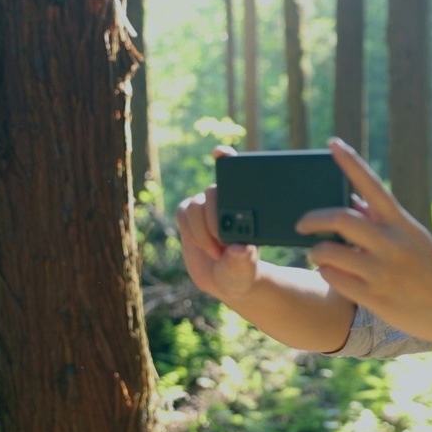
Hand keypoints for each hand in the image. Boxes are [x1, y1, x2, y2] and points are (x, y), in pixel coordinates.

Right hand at [174, 146, 261, 300]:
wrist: (227, 279)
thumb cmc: (242, 271)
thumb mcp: (245, 270)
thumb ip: (243, 260)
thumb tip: (239, 247)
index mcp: (249, 204)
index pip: (239, 174)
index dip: (228, 159)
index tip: (222, 153)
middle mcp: (227, 200)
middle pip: (213, 192)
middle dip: (215, 220)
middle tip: (224, 244)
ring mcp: (206, 205)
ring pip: (195, 206)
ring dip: (203, 232)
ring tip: (217, 251)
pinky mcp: (189, 214)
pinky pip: (182, 214)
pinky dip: (191, 233)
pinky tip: (203, 246)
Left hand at [296, 138, 431, 344]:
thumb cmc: (428, 269)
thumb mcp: (412, 238)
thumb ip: (382, 220)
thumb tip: (352, 201)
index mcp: (401, 223)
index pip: (372, 183)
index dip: (350, 161)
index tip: (332, 143)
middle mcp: (392, 243)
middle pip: (340, 218)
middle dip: (312, 219)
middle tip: (301, 225)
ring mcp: (383, 271)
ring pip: (329, 252)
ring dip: (315, 251)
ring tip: (316, 253)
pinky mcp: (375, 297)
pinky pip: (334, 279)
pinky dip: (325, 272)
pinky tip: (329, 272)